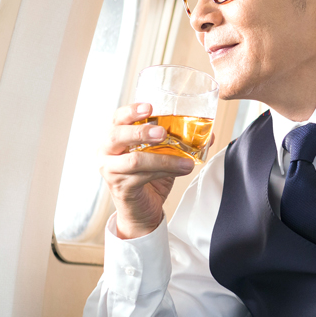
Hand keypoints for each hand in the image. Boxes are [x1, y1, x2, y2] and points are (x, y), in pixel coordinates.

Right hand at [100, 103, 194, 238]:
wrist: (141, 209)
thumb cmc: (148, 176)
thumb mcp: (161, 155)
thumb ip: (178, 143)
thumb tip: (209, 135)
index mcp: (115, 138)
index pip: (117, 118)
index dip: (131, 111)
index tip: (149, 107)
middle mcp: (106, 152)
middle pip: (117, 135)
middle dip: (141, 131)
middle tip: (163, 133)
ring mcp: (111, 170)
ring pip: (135, 160)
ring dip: (164, 159)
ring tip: (185, 161)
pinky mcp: (121, 187)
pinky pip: (142, 177)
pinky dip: (165, 172)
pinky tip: (181, 170)